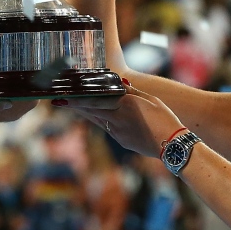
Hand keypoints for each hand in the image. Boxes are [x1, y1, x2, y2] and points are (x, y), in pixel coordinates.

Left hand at [53, 84, 183, 158]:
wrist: (173, 146)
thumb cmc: (165, 119)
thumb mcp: (150, 100)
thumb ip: (133, 92)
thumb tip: (119, 83)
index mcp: (124, 106)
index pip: (96, 100)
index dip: (78, 98)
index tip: (64, 94)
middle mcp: (117, 119)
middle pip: (91, 110)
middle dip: (73, 105)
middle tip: (57, 100)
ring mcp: (117, 132)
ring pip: (96, 119)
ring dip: (83, 112)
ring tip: (69, 105)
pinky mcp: (121, 140)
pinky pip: (106, 127)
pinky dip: (98, 119)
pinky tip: (93, 116)